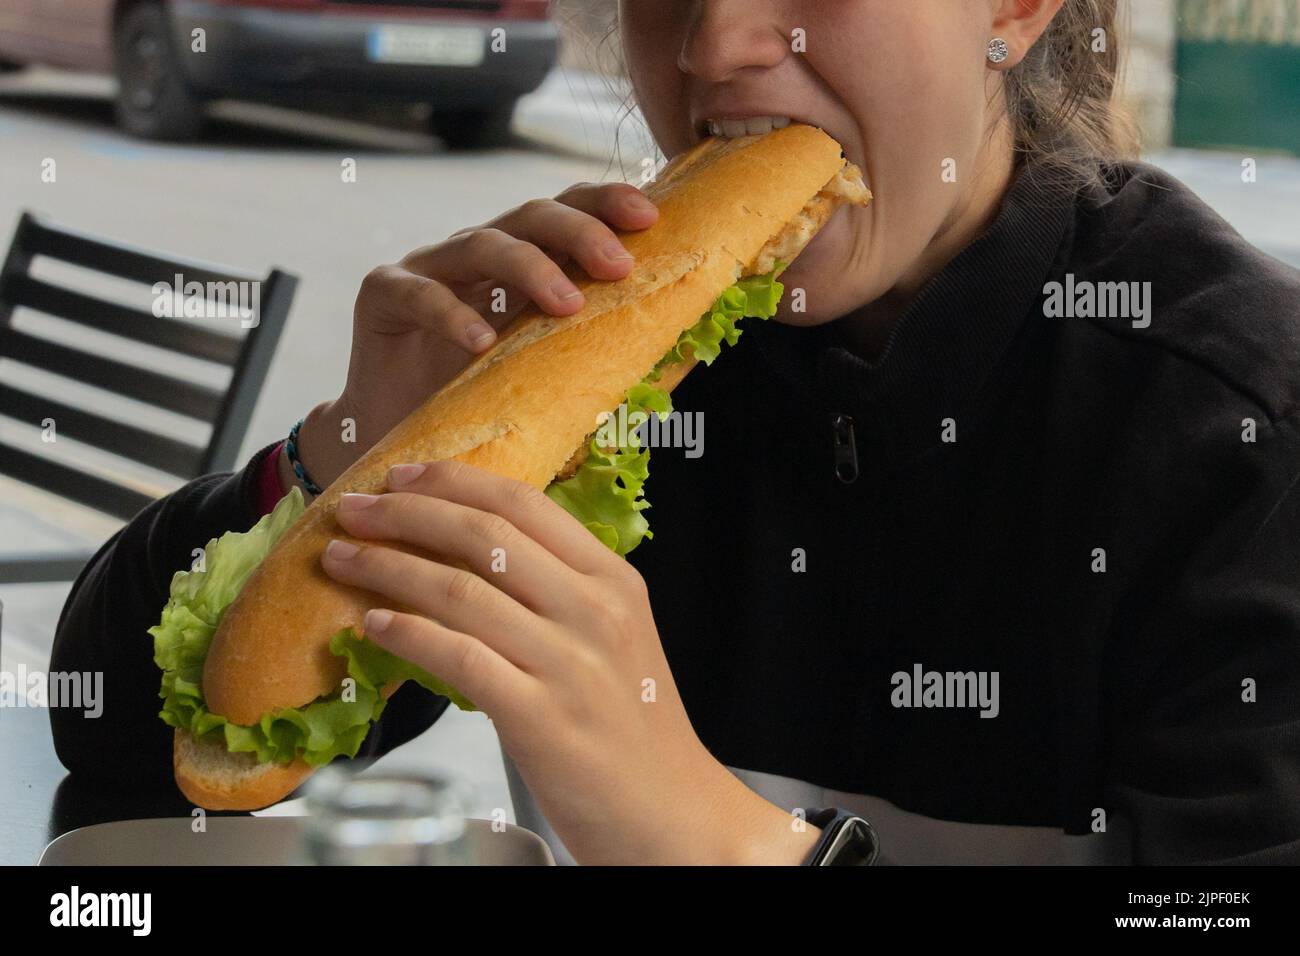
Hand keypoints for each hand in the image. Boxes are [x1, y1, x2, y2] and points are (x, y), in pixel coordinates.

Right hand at [287, 184, 659, 494]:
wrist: (401, 439)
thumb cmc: (480, 406)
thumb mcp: (548, 379)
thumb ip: (598, 358)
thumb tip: (683, 356)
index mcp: (523, 263)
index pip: (569, 213)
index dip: (607, 203)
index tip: (651, 218)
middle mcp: (478, 254)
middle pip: (531, 216)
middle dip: (580, 232)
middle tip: (619, 265)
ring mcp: (429, 268)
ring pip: (482, 244)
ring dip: (530, 267)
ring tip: (567, 304)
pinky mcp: (382, 294)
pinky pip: (419, 292)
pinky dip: (451, 313)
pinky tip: (480, 341)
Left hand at [318, 459, 819, 864]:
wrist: (671, 811)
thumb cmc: (637, 727)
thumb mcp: (616, 636)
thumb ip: (561, 590)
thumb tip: (471, 554)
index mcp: (613, 580)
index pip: (524, 504)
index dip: (453, 482)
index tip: (404, 475)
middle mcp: (593, 610)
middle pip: (483, 536)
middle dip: (405, 514)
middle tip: (354, 509)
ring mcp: (568, 663)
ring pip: (460, 590)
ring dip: (388, 568)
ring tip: (343, 560)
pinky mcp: (539, 718)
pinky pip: (457, 658)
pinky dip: (408, 634)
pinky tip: (374, 625)